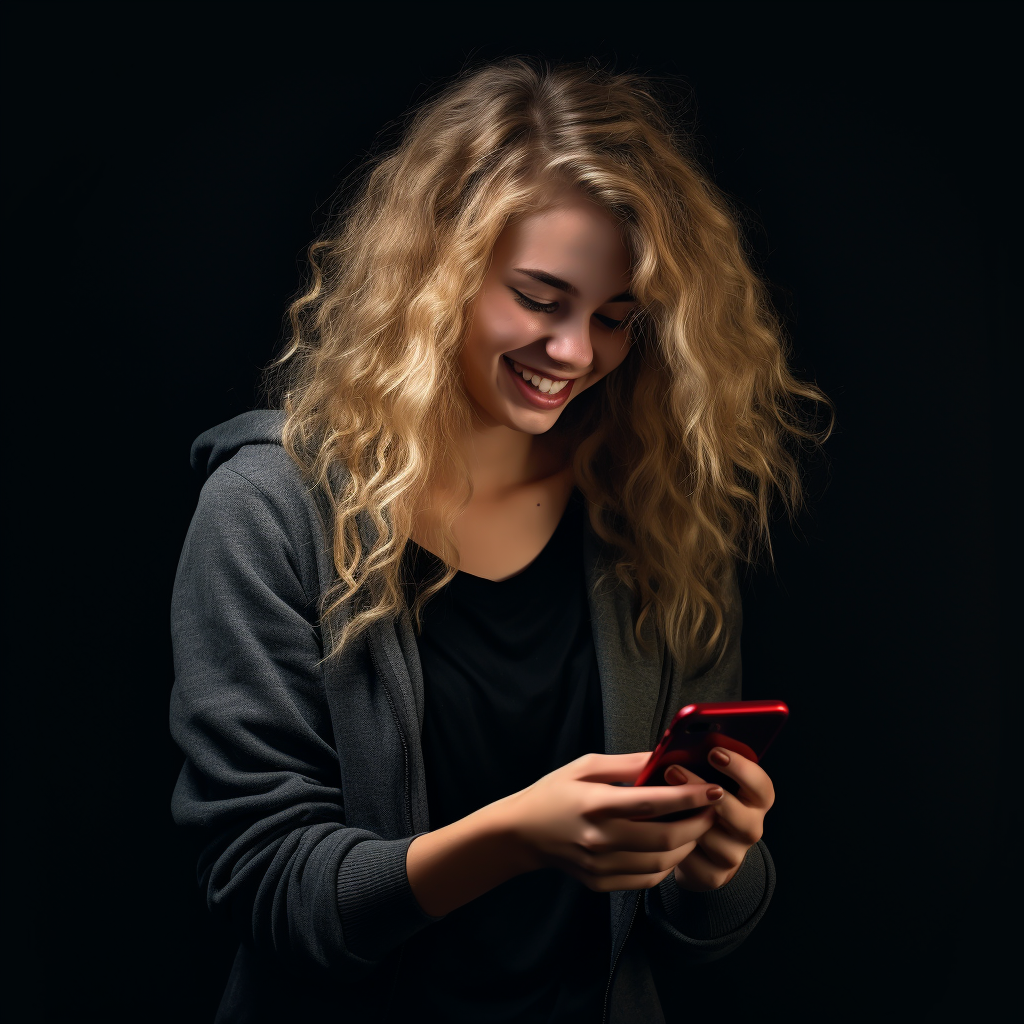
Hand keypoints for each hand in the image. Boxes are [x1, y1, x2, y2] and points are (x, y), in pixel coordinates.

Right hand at [502, 751, 724, 892]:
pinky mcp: (600, 883)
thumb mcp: (585, 765)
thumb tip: (664, 755)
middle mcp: (599, 839)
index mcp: (595, 803)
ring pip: (660, 864)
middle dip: (696, 824)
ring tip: (696, 827)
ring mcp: (600, 865)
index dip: (688, 797)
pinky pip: (646, 880)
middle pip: (663, 839)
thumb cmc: (554, 793)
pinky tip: (672, 849)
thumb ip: (627, 763)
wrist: (521, 833)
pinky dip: (666, 866)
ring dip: (686, 847)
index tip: (713, 789)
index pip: (652, 802)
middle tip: (712, 810)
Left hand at [665, 747, 774, 891]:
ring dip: (685, 819)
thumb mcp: (705, 778)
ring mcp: (734, 854)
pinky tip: (658, 829)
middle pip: (743, 817)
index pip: (761, 785)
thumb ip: (701, 763)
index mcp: (754, 799)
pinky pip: (695, 862)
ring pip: (716, 840)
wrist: (698, 846)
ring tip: (658, 799)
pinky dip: (676, 845)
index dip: (741, 769)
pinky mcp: (713, 875)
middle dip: (707, 793)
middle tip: (674, 770)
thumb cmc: (699, 801)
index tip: (714, 752)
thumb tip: (678, 744)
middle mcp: (750, 826)